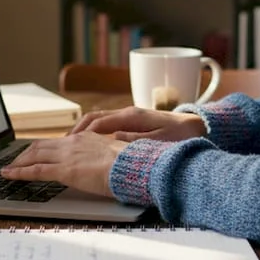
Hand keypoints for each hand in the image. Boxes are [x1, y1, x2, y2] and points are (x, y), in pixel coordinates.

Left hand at [0, 132, 125, 197]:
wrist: (132, 166)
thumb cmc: (129, 165)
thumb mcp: (114, 156)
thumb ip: (103, 157)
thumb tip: (102, 164)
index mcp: (86, 138)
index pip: (58, 142)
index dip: (44, 148)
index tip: (36, 153)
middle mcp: (73, 143)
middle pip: (42, 145)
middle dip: (26, 154)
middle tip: (16, 162)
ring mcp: (67, 155)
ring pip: (35, 155)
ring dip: (19, 163)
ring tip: (9, 170)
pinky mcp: (64, 170)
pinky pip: (36, 170)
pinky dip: (20, 172)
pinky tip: (10, 175)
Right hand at [70, 106, 207, 142]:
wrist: (199, 126)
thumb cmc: (182, 137)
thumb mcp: (160, 142)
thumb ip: (137, 140)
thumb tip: (114, 139)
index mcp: (132, 116)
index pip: (98, 123)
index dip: (81, 134)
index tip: (67, 145)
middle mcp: (128, 113)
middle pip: (93, 119)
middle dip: (75, 132)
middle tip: (60, 146)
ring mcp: (130, 116)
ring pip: (98, 120)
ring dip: (82, 131)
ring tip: (69, 145)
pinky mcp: (133, 121)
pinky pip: (106, 124)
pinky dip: (92, 131)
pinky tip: (88, 143)